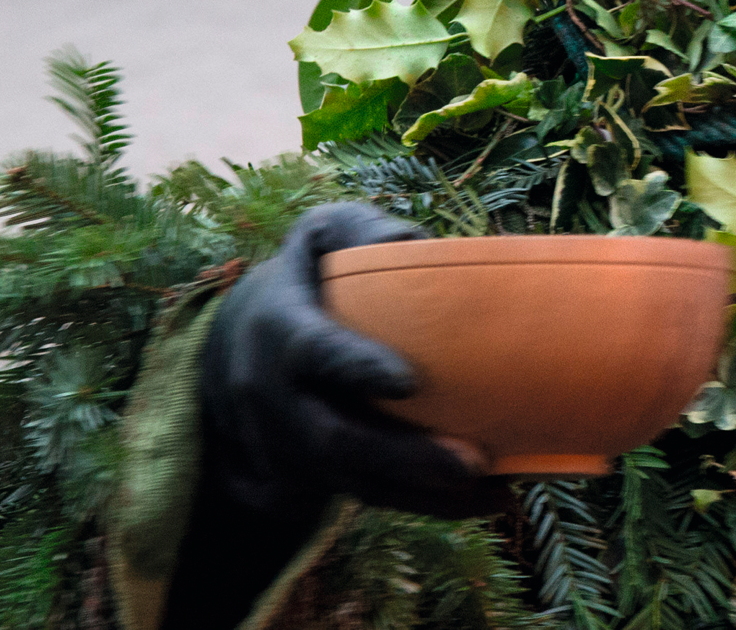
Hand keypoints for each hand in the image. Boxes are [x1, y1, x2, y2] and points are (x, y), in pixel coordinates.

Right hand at [199, 202, 499, 519]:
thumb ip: (365, 229)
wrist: (240, 341)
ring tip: (496, 493)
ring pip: (352, 483)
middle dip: (402, 455)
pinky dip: (425, 506)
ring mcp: (286, 447)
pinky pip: (367, 498)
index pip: (312, 352)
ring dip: (425, 495)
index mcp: (277, 328)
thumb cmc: (309, 274)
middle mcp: (272, 398)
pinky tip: (488, 500)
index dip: (355, 368)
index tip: (409, 381)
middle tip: (472, 461)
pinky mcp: (310, 477)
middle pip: (333, 438)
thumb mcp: (325, 234)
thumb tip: (419, 243)